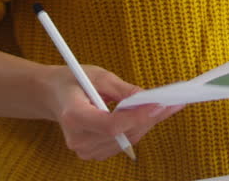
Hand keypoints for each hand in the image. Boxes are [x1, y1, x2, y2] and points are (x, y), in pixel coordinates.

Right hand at [44, 64, 183, 160]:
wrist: (54, 95)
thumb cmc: (73, 81)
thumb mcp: (98, 76)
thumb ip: (123, 90)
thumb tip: (148, 98)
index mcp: (73, 117)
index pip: (111, 125)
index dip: (138, 116)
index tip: (159, 104)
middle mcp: (78, 139)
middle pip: (123, 134)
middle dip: (150, 117)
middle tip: (174, 102)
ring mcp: (84, 150)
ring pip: (126, 140)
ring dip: (147, 123)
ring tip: (165, 106)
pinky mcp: (93, 153)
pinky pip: (122, 143)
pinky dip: (137, 129)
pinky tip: (148, 115)